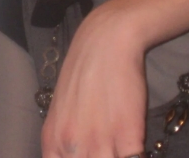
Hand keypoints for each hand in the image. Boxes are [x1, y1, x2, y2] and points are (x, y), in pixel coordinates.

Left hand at [41, 1, 146, 157]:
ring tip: (119, 146)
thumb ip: (65, 141)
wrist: (106, 41)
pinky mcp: (128, 135)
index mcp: (52, 141)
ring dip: (115, 157)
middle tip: (107, 149)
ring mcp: (99, 142)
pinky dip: (136, 155)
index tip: (89, 154)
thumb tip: (72, 155)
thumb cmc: (84, 72)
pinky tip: (136, 146)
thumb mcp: (61, 110)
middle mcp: (71, 146)